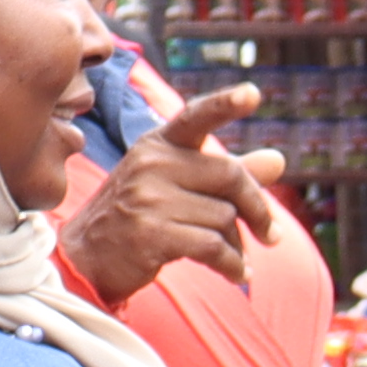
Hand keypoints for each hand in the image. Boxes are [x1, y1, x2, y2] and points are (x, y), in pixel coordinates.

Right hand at [61, 88, 278, 302]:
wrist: (86, 257)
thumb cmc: (139, 216)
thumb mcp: (177, 186)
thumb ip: (227, 173)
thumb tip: (279, 160)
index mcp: (159, 144)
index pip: (196, 117)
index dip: (225, 105)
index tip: (253, 93)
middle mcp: (152, 164)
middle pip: (230, 175)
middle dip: (258, 208)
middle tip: (272, 236)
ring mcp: (148, 198)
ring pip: (224, 217)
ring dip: (237, 245)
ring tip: (233, 259)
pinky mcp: (151, 234)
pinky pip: (213, 247)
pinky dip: (232, 264)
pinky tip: (236, 273)